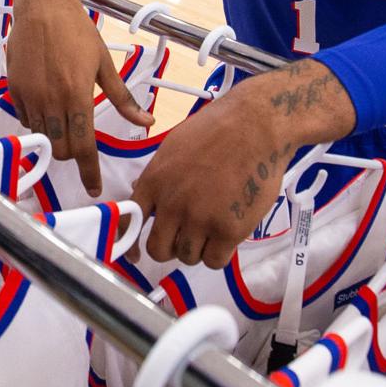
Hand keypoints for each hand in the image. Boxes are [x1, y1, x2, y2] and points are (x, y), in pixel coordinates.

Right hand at [7, 0, 153, 194]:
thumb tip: (147, 121)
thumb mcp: (105, 63)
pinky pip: (26, 119)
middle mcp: (52, 100)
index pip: (85, 146)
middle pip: (61, 149)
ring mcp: (30, 96)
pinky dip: (37, 121)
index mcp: (78, 95)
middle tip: (81, 143)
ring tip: (63, 118)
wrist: (42, 5)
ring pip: (42, 136)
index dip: (89, 172)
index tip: (94, 188)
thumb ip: (123, 98)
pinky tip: (46, 104)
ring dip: (54, 137)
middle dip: (73, 154)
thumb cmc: (78, 30)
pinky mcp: (14, 89)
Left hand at [131, 60, 353, 267]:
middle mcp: (172, 204)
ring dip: (197, 248)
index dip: (133, 242)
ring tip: (212, 229)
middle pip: (158, 250)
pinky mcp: (228, 230)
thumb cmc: (216, 130)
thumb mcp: (173, 147)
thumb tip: (142, 193)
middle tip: (185, 236)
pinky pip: (214, 261)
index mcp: (154, 182)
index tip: (137, 253)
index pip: (130, 223)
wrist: (255, 126)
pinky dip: (219, 253)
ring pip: (187, 257)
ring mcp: (200, 219)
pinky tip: (225, 237)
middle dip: (170, 246)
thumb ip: (158, 177)